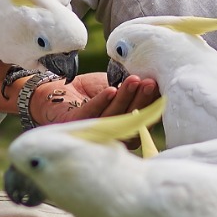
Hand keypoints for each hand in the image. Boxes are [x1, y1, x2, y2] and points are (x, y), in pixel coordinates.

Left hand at [31, 72, 160, 124]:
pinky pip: (90, 115)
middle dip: (141, 101)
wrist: (56, 91)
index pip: (141, 121)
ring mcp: (91, 133)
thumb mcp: (115, 88)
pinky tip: (111, 90)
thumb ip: (130, 90)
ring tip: (133, 81)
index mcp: (122, 129)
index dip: (152, 106)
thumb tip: (156, 82)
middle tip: (149, 84)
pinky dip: (101, 102)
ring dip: (124, 99)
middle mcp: (109, 136)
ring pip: (112, 118)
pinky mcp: (74, 126)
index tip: (160, 87)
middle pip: (129, 123)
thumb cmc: (89, 93)